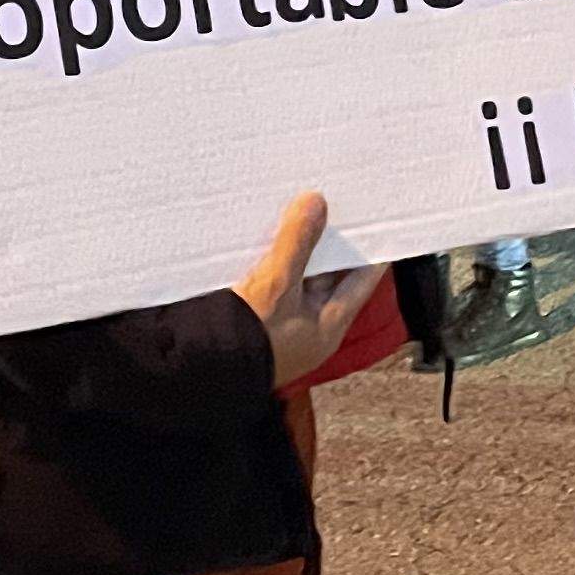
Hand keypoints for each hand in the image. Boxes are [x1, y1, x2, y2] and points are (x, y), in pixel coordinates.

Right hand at [232, 192, 386, 388]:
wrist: (199, 370)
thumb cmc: (246, 340)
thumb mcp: (276, 284)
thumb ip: (297, 243)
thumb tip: (316, 204)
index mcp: (328, 326)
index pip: (362, 280)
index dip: (369, 250)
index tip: (374, 222)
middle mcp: (309, 327)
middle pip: (329, 277)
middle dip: (330, 245)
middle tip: (332, 208)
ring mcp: (283, 326)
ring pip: (299, 279)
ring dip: (300, 252)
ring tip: (300, 214)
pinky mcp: (257, 320)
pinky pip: (273, 286)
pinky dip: (274, 264)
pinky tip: (266, 242)